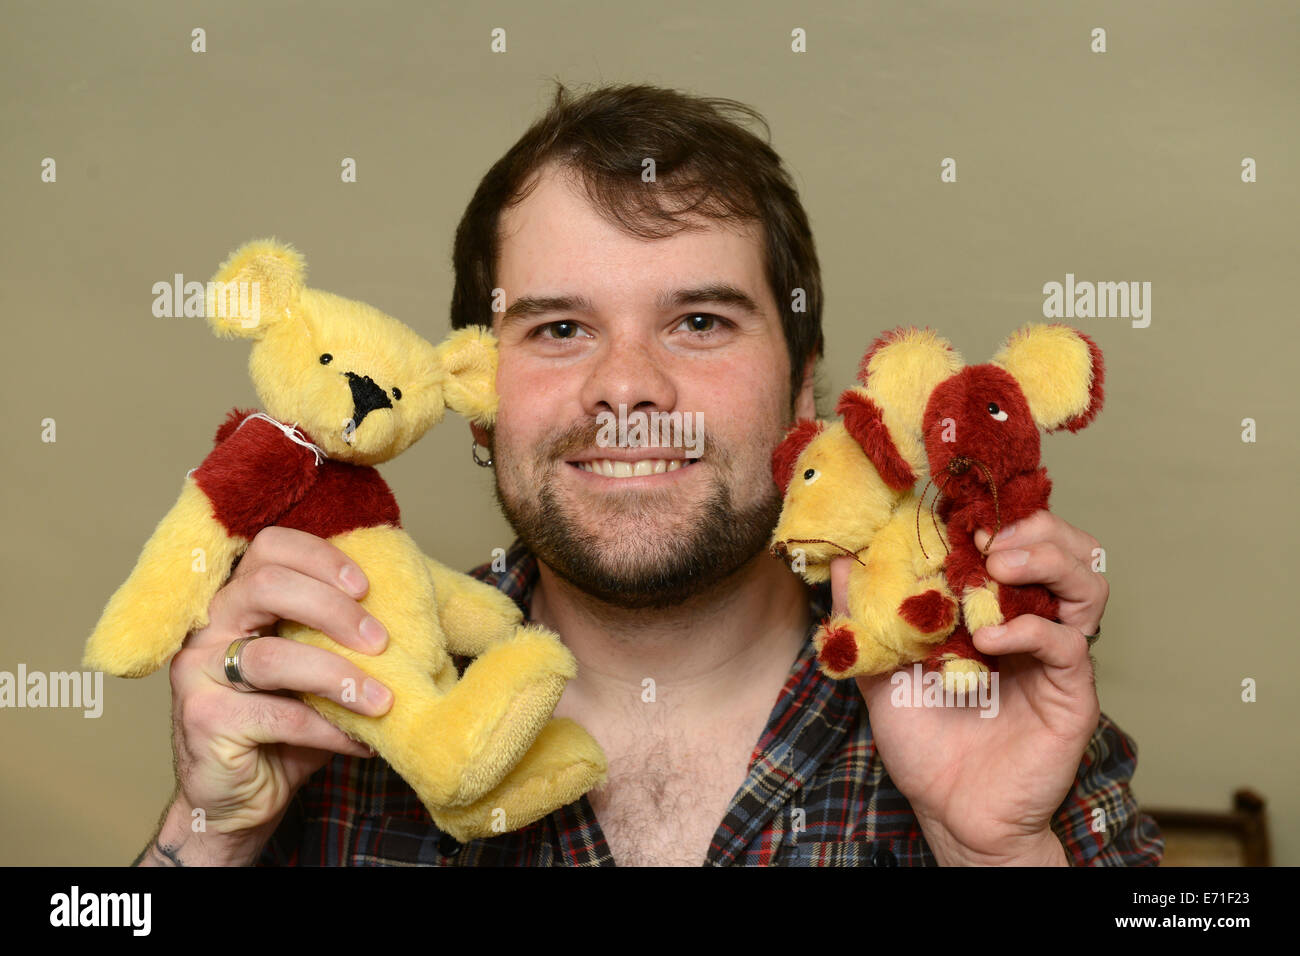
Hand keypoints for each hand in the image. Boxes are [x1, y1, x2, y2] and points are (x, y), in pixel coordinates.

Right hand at [139, 527, 393, 865]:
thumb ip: (339, 636)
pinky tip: (359, 741)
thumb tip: (409, 613)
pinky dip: (328, 729)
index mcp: (237, 601)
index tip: (366, 587)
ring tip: (383, 700)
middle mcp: (209, 628)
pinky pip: (278, 716)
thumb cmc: (284, 726)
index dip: (319, 557)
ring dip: (339, 676)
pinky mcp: (204, 720)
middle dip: (333, 608)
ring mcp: (199, 673)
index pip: (269, 548)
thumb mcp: (315, 669)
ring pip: (273, 657)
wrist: (239, 800)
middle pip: (265, 585)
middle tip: (380, 641)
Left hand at [837, 510, 1106, 864]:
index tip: (955, 509)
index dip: (994, 514)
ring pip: (1087, 582)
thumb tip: (839, 560)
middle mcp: (1033, 621)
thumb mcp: (878, 667)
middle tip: (985, 538)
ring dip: (1046, 560)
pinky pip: (1067, 644)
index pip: (1015, 538)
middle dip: (1031, 528)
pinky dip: (1030, 629)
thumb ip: (861, 614)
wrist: (950, 810)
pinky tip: (990, 637)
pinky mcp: (1071, 692)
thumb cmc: (922, 741)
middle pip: (1065, 546)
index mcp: (993, 605)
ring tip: (997, 567)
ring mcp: (1056, 655)